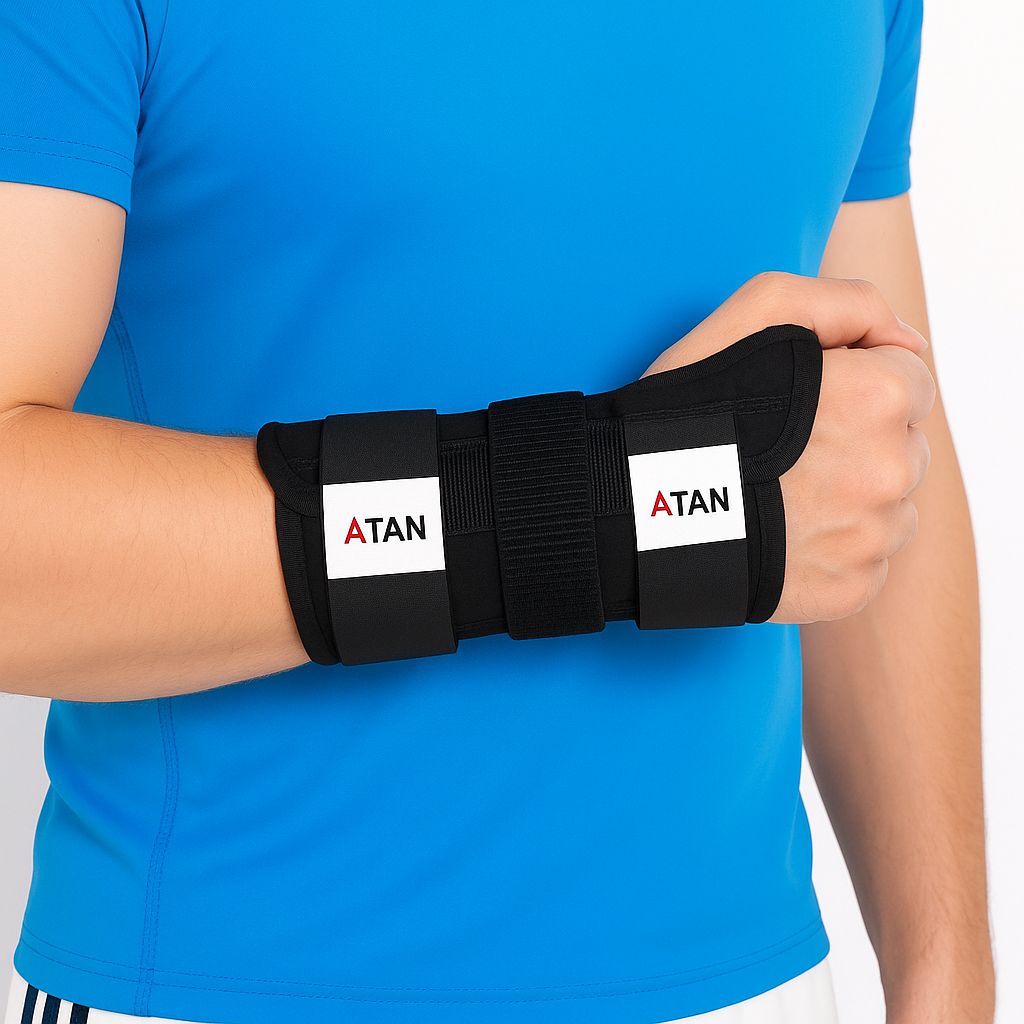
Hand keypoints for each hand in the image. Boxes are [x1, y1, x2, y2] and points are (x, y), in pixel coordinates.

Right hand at [645, 272, 935, 621]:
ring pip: (890, 510)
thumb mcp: (758, 308)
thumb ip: (849, 302)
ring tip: (782, 495)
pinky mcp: (850, 590)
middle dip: (858, 443)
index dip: (857, 385)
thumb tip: (911, 343)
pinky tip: (782, 535)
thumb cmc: (692, 403)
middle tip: (787, 451)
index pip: (911, 382)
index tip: (808, 403)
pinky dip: (832, 551)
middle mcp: (891, 470)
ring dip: (851, 500)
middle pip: (903, 448)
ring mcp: (871, 537)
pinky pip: (867, 564)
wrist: (635, 504)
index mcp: (879, 397)